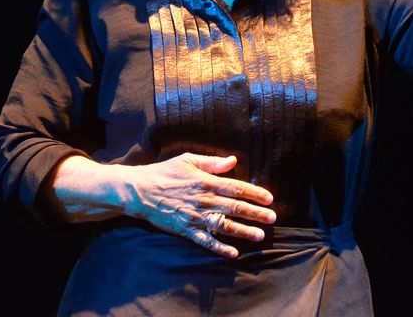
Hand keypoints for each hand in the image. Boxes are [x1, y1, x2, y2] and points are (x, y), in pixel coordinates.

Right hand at [125, 153, 275, 258]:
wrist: (140, 191)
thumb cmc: (165, 172)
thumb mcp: (188, 160)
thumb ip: (212, 162)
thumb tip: (233, 161)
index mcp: (206, 181)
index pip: (236, 187)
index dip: (255, 193)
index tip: (269, 198)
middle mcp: (204, 200)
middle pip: (235, 207)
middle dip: (255, 213)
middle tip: (272, 218)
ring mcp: (196, 217)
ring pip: (224, 225)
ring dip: (243, 231)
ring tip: (259, 236)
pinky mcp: (186, 230)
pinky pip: (206, 241)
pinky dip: (220, 248)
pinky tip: (233, 253)